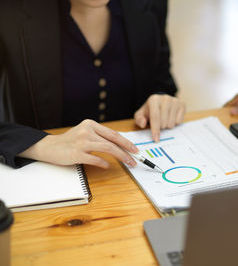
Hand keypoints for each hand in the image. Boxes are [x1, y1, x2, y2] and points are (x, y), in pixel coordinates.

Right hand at [19, 119, 137, 168]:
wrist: (49, 147)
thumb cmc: (69, 142)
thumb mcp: (85, 133)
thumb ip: (100, 136)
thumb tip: (120, 145)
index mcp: (90, 124)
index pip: (113, 133)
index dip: (126, 142)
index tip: (135, 149)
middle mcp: (87, 131)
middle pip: (112, 141)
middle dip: (127, 150)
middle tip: (136, 157)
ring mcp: (81, 142)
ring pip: (108, 148)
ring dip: (121, 157)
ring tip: (128, 163)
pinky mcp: (76, 153)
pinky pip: (95, 159)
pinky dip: (104, 163)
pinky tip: (108, 166)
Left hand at [134, 94, 185, 141]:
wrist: (160, 102)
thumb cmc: (150, 110)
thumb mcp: (141, 114)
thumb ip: (139, 120)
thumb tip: (143, 124)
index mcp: (154, 100)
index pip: (155, 117)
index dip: (155, 130)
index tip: (156, 139)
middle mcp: (165, 98)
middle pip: (164, 122)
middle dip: (161, 127)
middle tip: (159, 123)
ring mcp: (175, 101)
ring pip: (172, 123)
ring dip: (167, 125)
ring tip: (165, 119)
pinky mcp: (182, 104)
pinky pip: (179, 121)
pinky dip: (175, 123)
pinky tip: (171, 117)